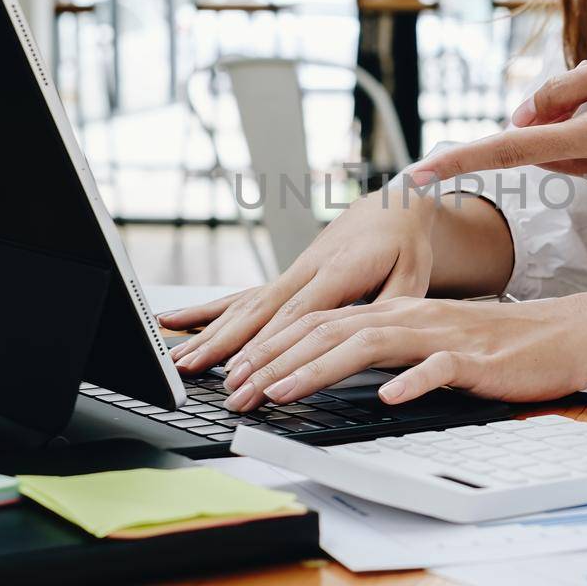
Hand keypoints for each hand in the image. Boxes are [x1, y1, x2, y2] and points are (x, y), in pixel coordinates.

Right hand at [159, 190, 439, 381]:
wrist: (389, 207)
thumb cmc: (403, 246)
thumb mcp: (413, 275)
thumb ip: (394, 307)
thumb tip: (379, 338)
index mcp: (338, 271)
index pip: (299, 315)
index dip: (270, 345)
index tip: (246, 373)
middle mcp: (304, 271)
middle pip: (259, 314)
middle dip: (227, 349)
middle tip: (199, 378)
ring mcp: (288, 274)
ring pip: (242, 307)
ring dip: (209, 335)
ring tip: (179, 362)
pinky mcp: (281, 280)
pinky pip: (238, 298)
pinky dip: (205, 311)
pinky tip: (173, 322)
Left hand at [218, 296, 586, 411]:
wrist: (562, 334)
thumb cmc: (492, 345)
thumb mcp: (427, 342)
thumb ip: (384, 349)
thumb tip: (329, 367)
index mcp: (393, 313)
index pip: (320, 325)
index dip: (272, 348)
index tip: (235, 376)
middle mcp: (409, 317)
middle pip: (330, 331)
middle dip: (276, 361)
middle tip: (238, 390)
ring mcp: (441, 335)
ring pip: (369, 344)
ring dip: (321, 369)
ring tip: (284, 392)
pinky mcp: (475, 358)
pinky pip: (439, 368)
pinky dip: (412, 381)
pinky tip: (389, 396)